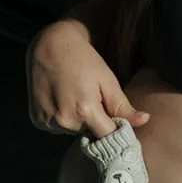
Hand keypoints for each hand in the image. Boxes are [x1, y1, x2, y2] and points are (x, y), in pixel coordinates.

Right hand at [26, 22, 150, 139]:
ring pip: (73, 132)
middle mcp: (64, 121)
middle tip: (92, 98)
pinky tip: (61, 98)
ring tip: (75, 95)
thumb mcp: (107, 80)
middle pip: (90, 135)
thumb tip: (144, 121)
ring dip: (78, 121)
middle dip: (95, 123)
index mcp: (85, 111)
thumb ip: (123, 106)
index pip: (107, 137)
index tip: (118, 123)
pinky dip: (62, 118)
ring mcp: (48, 122)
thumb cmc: (83, 59)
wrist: (50, 45)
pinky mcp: (37, 120)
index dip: (115, 131)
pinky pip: (57, 128)